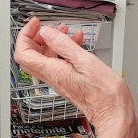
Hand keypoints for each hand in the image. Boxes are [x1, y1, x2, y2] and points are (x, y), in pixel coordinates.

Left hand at [13, 17, 132, 133]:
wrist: (113, 113)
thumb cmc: (104, 93)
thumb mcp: (85, 61)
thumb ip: (64, 45)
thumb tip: (47, 32)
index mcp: (53, 71)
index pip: (23, 53)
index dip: (25, 35)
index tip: (35, 23)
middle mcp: (53, 77)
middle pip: (31, 55)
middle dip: (37, 36)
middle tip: (48, 27)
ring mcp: (60, 80)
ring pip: (45, 58)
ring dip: (52, 42)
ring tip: (65, 31)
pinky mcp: (68, 82)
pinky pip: (58, 63)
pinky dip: (64, 50)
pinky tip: (76, 42)